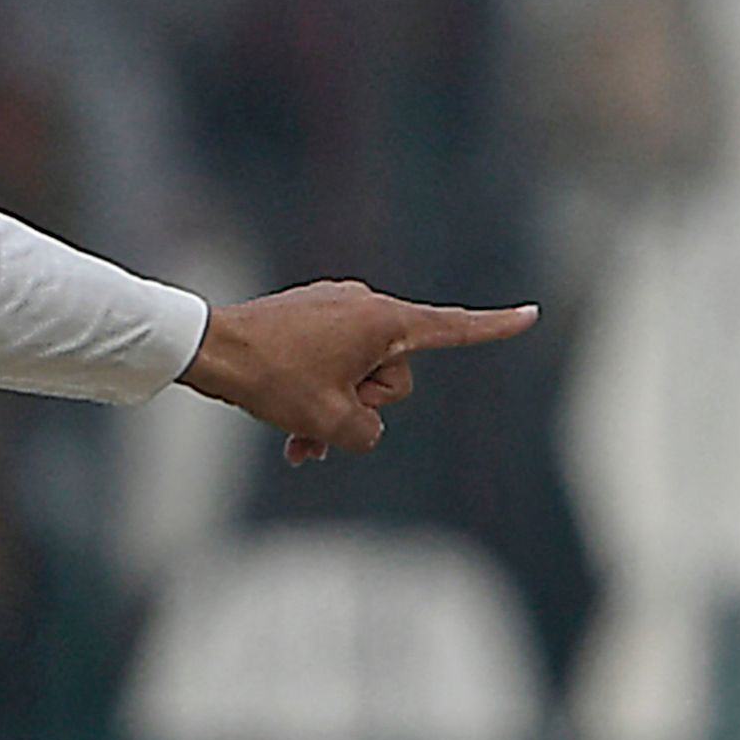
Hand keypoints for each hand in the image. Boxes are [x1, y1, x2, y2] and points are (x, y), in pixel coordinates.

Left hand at [184, 280, 538, 464]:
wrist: (209, 348)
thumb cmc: (272, 379)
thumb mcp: (330, 422)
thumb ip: (368, 433)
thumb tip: (363, 426)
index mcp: (385, 322)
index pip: (453, 329)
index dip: (494, 328)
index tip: (530, 314)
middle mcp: (366, 306)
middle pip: (392, 377)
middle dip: (361, 407)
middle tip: (316, 416)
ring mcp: (335, 309)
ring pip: (355, 377)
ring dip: (331, 409)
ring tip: (293, 428)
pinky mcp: (308, 317)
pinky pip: (328, 364)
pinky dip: (315, 395)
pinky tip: (284, 420)